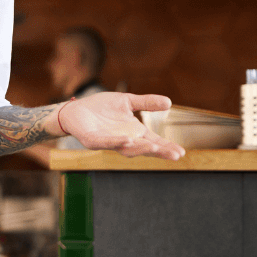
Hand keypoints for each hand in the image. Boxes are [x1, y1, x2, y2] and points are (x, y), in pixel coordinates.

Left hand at [57, 92, 184, 160]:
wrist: (76, 109)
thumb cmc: (101, 107)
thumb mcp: (127, 101)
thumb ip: (146, 103)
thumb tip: (169, 103)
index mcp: (133, 133)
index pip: (153, 141)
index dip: (166, 147)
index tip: (181, 152)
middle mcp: (123, 140)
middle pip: (143, 148)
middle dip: (158, 151)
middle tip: (174, 154)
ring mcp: (107, 142)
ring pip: (126, 148)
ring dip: (140, 148)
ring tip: (154, 146)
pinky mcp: (92, 141)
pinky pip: (106, 143)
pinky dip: (117, 142)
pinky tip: (128, 140)